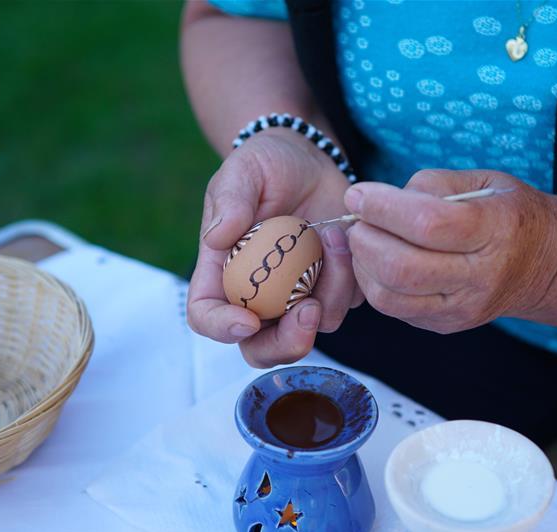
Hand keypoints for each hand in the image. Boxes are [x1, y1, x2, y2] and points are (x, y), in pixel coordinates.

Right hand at [187, 128, 362, 367]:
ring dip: (328, 295)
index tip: (246, 320)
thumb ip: (230, 200)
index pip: (207, 316)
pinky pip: (346, 303)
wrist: (310, 159)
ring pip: (313, 328)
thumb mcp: (244, 169)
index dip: (221, 328)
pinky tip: (344, 237)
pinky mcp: (334, 287)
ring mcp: (298, 295)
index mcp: (223, 273)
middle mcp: (259, 295)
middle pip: (262, 347)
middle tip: (307, 313)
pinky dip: (348, 279)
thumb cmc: (267, 164)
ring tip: (332, 240)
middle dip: (286, 344)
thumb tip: (218, 238)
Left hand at [344, 169, 556, 333]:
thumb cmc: (506, 213)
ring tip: (363, 241)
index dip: (383, 207)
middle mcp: (479, 276)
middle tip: (358, 220)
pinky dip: (373, 283)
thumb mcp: (482, 182)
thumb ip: (431, 185)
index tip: (357, 194)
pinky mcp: (444, 324)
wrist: (543, 264)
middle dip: (364, 240)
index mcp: (494, 230)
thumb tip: (376, 201)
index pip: (427, 223)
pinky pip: (393, 309)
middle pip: (402, 267)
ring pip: (389, 297)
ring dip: (361, 265)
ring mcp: (461, 307)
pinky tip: (376, 262)